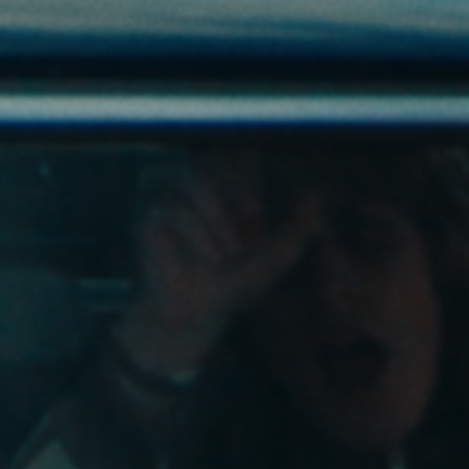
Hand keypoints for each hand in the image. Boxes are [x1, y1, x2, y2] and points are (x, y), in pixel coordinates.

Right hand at [114, 155, 319, 381]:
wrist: (196, 313)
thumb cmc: (234, 284)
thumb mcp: (274, 259)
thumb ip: (298, 228)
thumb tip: (317, 195)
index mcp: (231, 190)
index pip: (240, 154)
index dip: (251, 170)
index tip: (258, 210)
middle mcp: (201, 184)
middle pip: (219, 162)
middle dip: (238, 197)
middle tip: (246, 231)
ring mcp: (173, 196)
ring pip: (199, 185)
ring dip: (218, 225)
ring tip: (224, 257)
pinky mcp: (151, 213)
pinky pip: (173, 208)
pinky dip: (195, 235)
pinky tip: (204, 258)